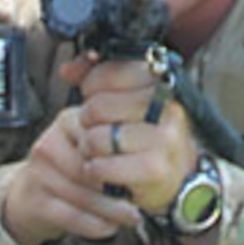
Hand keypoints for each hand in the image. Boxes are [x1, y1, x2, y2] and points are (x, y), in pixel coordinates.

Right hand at [3, 101, 142, 244]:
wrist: (30, 197)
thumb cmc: (73, 171)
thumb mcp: (90, 148)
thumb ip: (113, 150)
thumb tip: (148, 167)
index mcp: (68, 121)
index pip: (100, 138)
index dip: (123, 159)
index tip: (144, 174)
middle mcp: (49, 143)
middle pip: (91, 169)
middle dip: (119, 189)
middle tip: (143, 202)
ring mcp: (38, 174)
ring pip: (83, 195)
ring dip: (111, 211)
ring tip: (132, 217)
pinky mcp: (35, 202)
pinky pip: (71, 216)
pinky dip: (95, 225)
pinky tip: (110, 228)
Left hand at [75, 58, 199, 218]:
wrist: (176, 173)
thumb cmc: (144, 131)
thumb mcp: (127, 97)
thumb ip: (96, 77)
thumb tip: (67, 70)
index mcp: (161, 82)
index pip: (110, 73)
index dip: (91, 85)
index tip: (94, 95)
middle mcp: (167, 108)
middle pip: (98, 107)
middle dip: (88, 120)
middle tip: (99, 128)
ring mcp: (163, 139)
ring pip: (97, 139)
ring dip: (89, 148)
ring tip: (101, 151)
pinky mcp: (154, 169)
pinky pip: (101, 167)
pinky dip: (95, 170)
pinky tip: (104, 169)